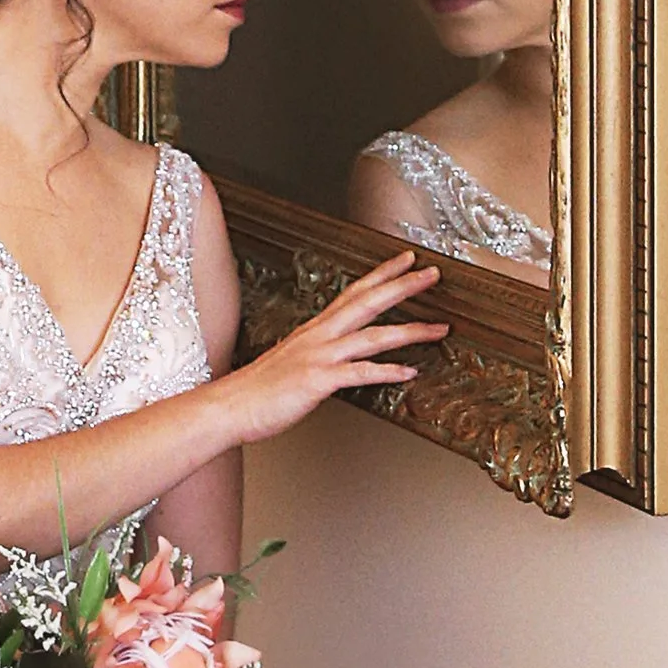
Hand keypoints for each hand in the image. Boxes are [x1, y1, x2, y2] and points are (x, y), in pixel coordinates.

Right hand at [231, 252, 445, 435]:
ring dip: (410, 331)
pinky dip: (387, 372)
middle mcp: (319, 336)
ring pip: (372, 336)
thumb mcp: (291, 360)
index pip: (354, 292)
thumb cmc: (258, 389)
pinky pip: (359, 374)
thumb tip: (338, 356)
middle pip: (368, 302)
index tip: (406, 261)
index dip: (382, 274)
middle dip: (403, 286)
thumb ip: (317, 353)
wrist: (229, 407)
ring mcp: (318, 357)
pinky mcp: (317, 381)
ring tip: (439, 328)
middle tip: (433, 274)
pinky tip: (409, 373)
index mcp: (315, 330)